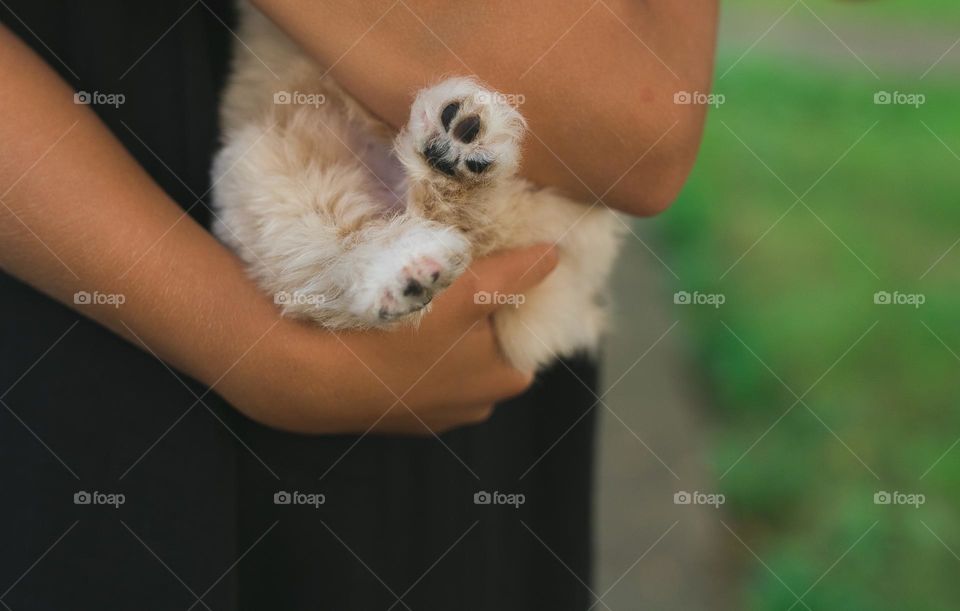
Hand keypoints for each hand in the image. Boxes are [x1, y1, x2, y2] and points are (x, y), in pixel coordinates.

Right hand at [218, 244, 557, 434]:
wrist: (314, 379)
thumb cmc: (397, 336)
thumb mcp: (466, 294)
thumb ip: (515, 274)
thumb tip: (555, 254)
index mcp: (504, 378)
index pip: (526, 328)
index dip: (515, 292)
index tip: (495, 261)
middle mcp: (476, 404)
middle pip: (489, 341)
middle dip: (476, 309)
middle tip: (454, 268)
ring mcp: (434, 411)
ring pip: (451, 354)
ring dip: (441, 327)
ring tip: (419, 290)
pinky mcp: (397, 410)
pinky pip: (417, 369)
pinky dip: (411, 347)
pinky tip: (391, 323)